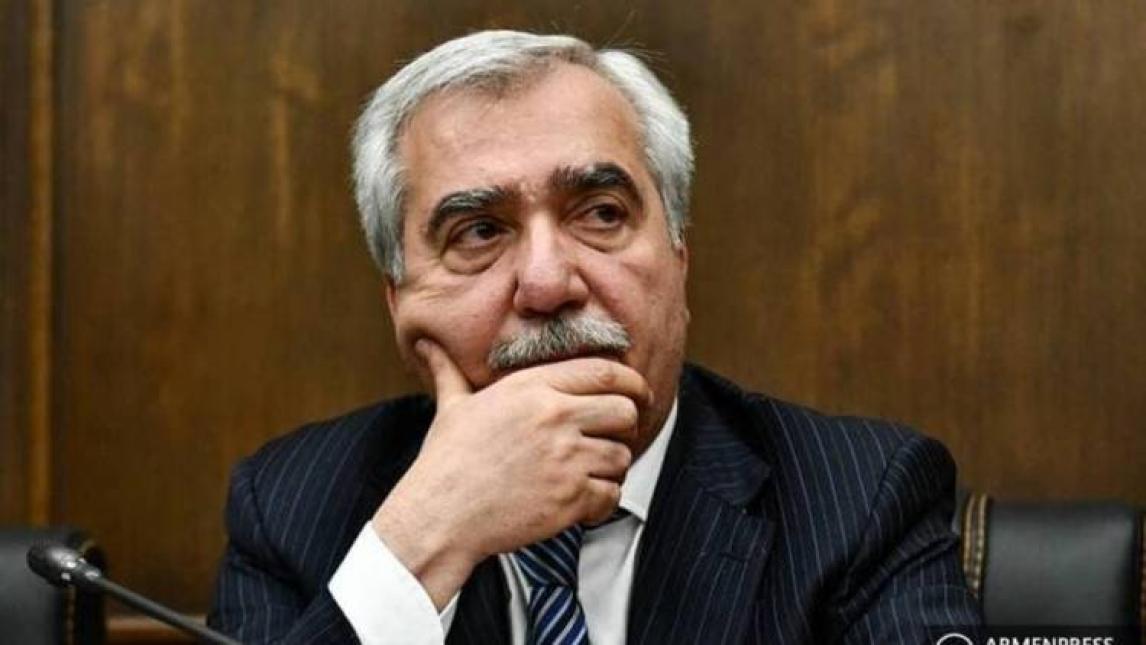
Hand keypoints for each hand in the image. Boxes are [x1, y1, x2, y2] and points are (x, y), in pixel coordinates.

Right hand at [371, 339, 651, 608]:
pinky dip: (603, 502)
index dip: (632, 383)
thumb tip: (427, 343)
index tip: (639, 394)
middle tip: (615, 437)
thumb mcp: (452, 406)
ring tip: (591, 473)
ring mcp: (564, 457)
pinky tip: (583, 503)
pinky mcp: (570, 497)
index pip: (605, 372)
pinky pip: (612, 494)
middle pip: (624, 410)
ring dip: (613, 467)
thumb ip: (450, 372)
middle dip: (627, 425)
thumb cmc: (445, 461)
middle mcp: (554, 416)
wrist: (440, 515)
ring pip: (622, 455)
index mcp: (531, 387)